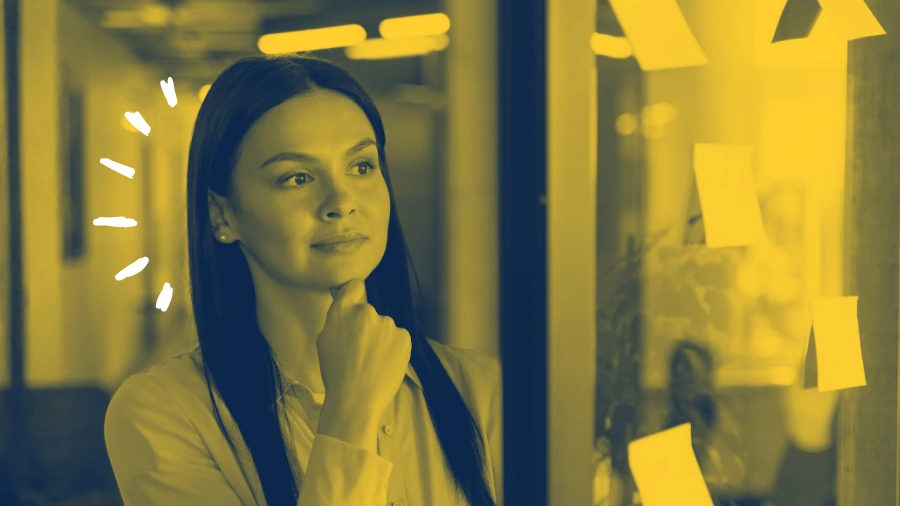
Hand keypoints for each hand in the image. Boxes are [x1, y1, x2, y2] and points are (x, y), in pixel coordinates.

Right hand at [317, 279, 411, 417]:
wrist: (356, 399)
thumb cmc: (336, 374)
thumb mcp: (325, 341)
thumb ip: (337, 320)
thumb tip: (346, 310)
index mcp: (342, 311)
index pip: (354, 286)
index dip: (355, 294)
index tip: (356, 302)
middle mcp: (366, 311)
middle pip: (369, 312)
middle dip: (367, 327)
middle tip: (361, 350)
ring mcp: (387, 323)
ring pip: (385, 327)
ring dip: (381, 339)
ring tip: (372, 362)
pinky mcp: (404, 336)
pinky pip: (398, 338)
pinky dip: (394, 348)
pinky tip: (384, 363)